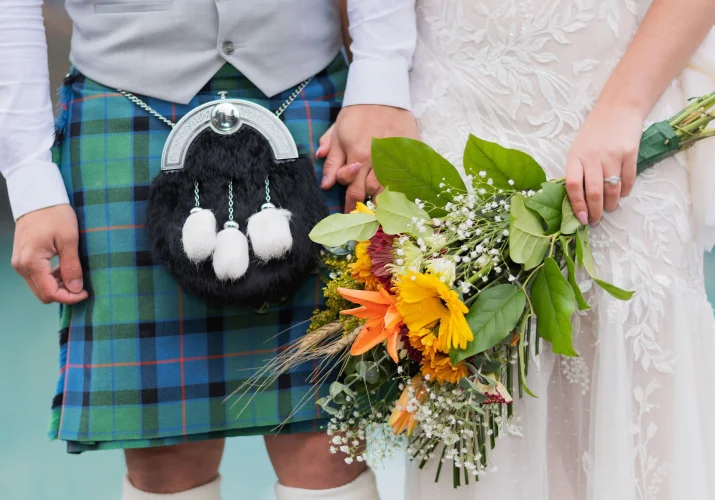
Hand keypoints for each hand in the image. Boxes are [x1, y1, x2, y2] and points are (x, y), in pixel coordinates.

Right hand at [11, 204, 87, 304]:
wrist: (38, 197)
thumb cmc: (55, 214)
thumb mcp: (69, 239)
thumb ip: (71, 266)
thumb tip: (75, 289)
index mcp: (31, 262)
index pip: (49, 293)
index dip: (69, 297)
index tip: (85, 292)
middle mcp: (21, 266)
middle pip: (43, 294)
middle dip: (64, 293)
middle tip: (82, 284)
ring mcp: (20, 262)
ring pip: (39, 286)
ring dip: (58, 285)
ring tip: (74, 273)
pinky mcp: (22, 258)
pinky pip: (36, 276)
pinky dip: (51, 277)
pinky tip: (64, 267)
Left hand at [318, 105, 418, 212]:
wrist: (383, 93)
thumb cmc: (357, 113)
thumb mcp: (338, 134)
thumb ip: (332, 161)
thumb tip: (326, 185)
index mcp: (358, 157)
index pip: (353, 190)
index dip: (349, 204)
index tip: (348, 214)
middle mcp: (377, 161)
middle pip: (371, 193)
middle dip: (365, 208)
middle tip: (363, 220)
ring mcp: (396, 157)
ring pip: (390, 188)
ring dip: (383, 201)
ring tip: (380, 212)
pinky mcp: (410, 153)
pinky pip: (408, 177)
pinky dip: (402, 189)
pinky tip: (399, 197)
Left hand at [565, 103, 643, 225]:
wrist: (618, 108)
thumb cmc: (594, 132)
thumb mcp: (578, 149)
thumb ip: (577, 171)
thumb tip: (578, 200)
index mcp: (575, 157)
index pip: (573, 186)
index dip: (577, 205)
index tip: (581, 218)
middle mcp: (592, 157)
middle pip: (594, 191)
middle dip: (595, 211)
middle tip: (596, 220)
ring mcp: (612, 155)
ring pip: (612, 189)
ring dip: (610, 204)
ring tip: (609, 208)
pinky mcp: (630, 153)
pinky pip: (628, 179)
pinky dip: (625, 191)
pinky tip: (622, 195)